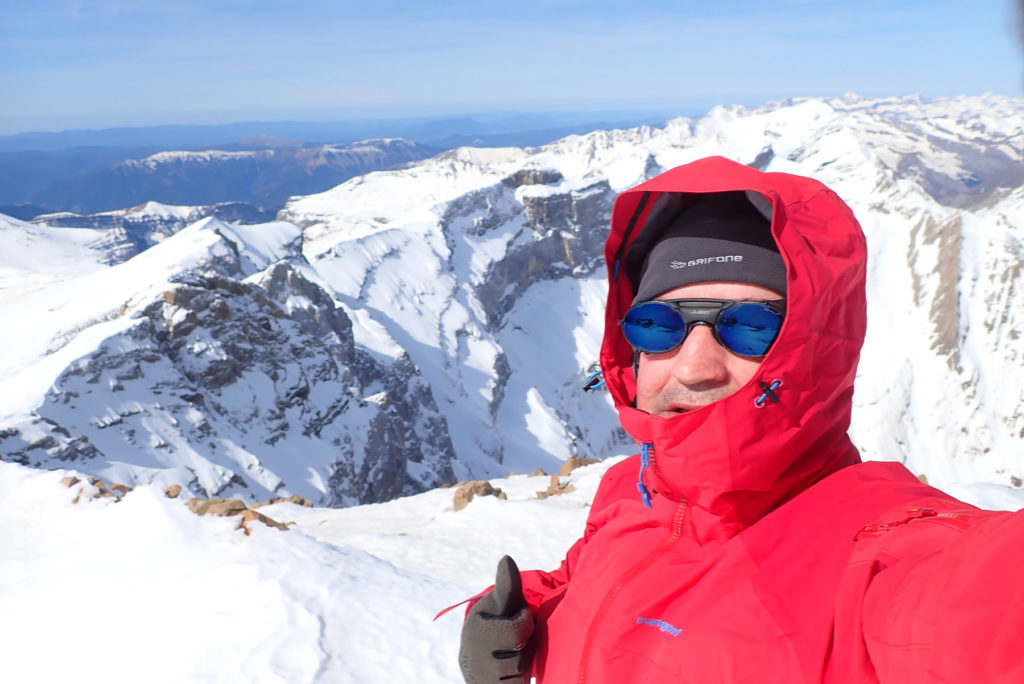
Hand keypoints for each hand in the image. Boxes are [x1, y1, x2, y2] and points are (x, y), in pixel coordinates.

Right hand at [459, 555, 535, 682]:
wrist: (477, 657)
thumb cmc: (495, 621)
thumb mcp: (501, 602)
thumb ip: (507, 584)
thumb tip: (506, 557)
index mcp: (476, 630)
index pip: (520, 630)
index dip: (525, 621)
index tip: (519, 616)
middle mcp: (474, 658)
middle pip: (522, 656)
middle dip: (526, 645)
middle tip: (517, 637)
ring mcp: (481, 679)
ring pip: (521, 673)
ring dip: (524, 661)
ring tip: (514, 651)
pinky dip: (520, 679)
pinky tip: (512, 670)